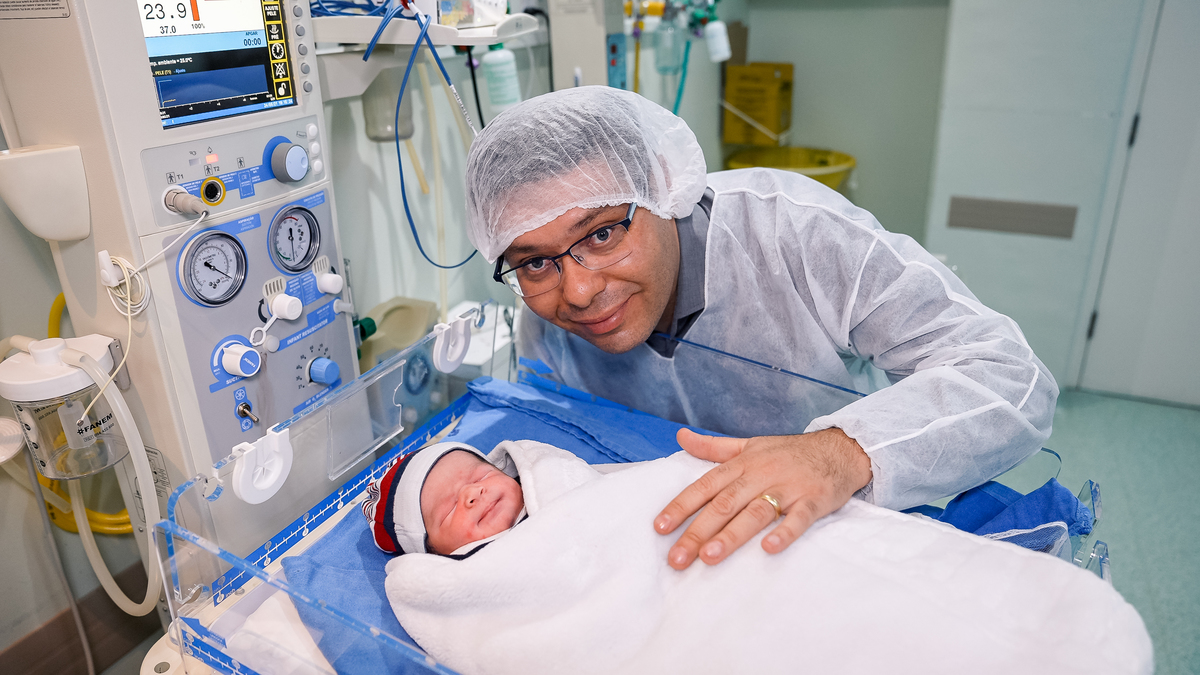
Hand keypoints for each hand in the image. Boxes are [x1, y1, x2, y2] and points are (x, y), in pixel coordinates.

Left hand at [654, 428, 871, 569]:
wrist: (840, 449)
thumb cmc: (788, 452)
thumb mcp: (749, 445)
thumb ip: (713, 447)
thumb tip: (680, 436)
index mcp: (742, 464)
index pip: (705, 486)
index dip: (681, 506)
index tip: (660, 527)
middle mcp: (760, 475)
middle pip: (724, 505)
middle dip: (697, 532)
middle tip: (677, 558)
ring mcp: (787, 488)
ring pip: (755, 513)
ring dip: (731, 536)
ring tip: (709, 557)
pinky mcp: (813, 501)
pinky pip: (798, 518)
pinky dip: (784, 533)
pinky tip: (768, 549)